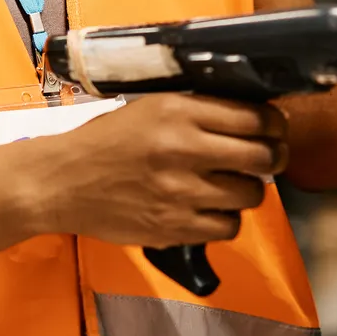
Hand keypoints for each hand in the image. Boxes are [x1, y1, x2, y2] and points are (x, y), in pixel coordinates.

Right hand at [21, 94, 286, 246]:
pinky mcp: (174, 227)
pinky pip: (228, 227)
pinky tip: (210, 209)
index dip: (275, 125)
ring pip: (251, 195)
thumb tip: (249, 116)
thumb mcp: (148, 108)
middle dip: (274, 157)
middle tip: (268, 158)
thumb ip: (195, 111)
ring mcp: (180, 192)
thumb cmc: (104, 142)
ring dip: (247, 190)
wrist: (61, 182)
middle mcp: (183, 149)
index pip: (254, 117)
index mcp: (177, 111)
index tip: (275, 129)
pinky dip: (225, 219)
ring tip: (231, 185)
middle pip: (262, 157)